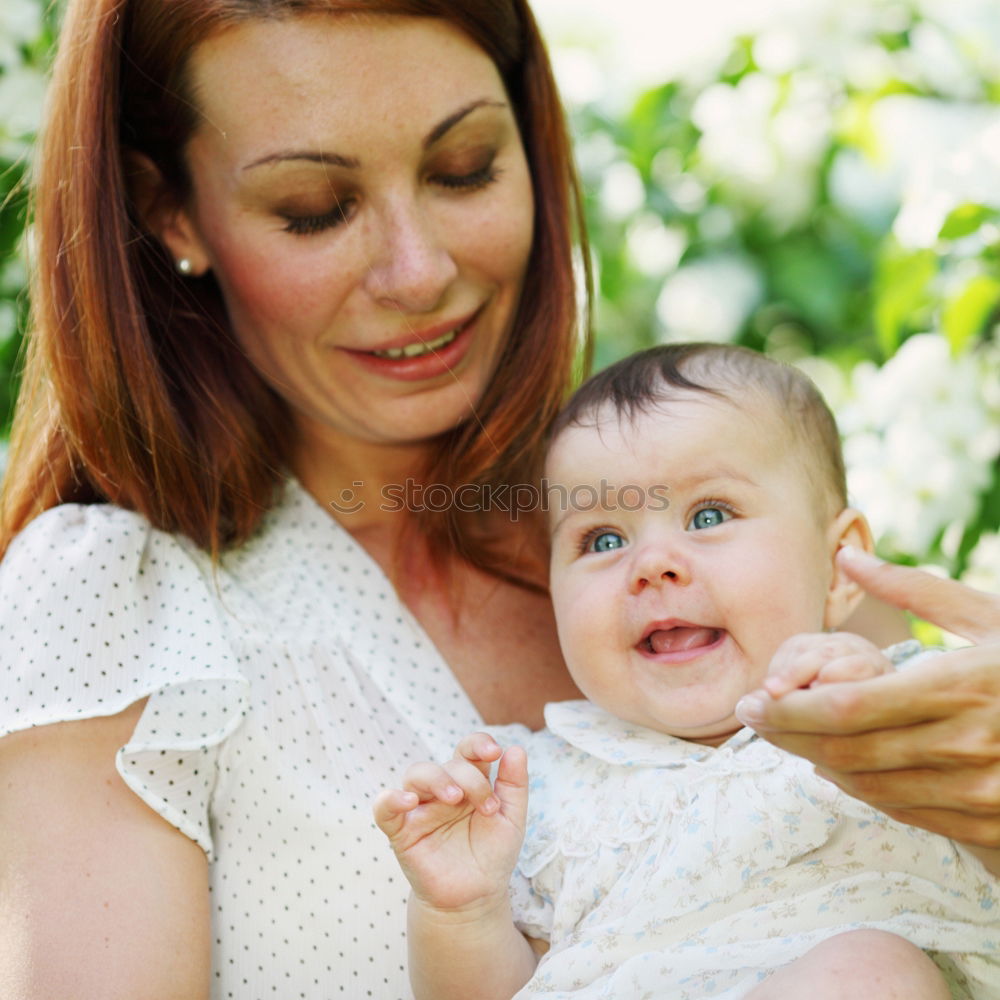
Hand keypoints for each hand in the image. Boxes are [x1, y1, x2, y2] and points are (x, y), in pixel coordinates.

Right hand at [373, 733, 527, 912]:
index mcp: (469, 782)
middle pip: (448, 764)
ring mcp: (421, 809)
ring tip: (454, 798)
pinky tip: (408, 800)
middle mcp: (443, 790)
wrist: (476, 897)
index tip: (494, 752)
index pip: (468, 750)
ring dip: (436, 778)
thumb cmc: (492, 854)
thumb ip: (515, 784)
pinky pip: (384, 808)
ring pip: (416, 774)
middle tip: (487, 807)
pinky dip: (391, 799)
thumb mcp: (512, 819)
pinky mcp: (401, 831)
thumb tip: (516, 748)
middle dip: (470, 778)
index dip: (478, 743)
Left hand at [736, 546, 999, 848]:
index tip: (753, 699)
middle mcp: (968, 743)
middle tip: (750, 717)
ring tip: (784, 736)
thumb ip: (915, 588)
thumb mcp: (992, 615)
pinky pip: (902, 809)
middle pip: (846, 749)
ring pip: (868, 785)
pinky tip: (833, 763)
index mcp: (961, 684)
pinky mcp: (989, 820)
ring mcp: (980, 789)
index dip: (789, 709)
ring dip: (815, 762)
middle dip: (786, 735)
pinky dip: (858, 787)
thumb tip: (846, 556)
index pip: (848, 707)